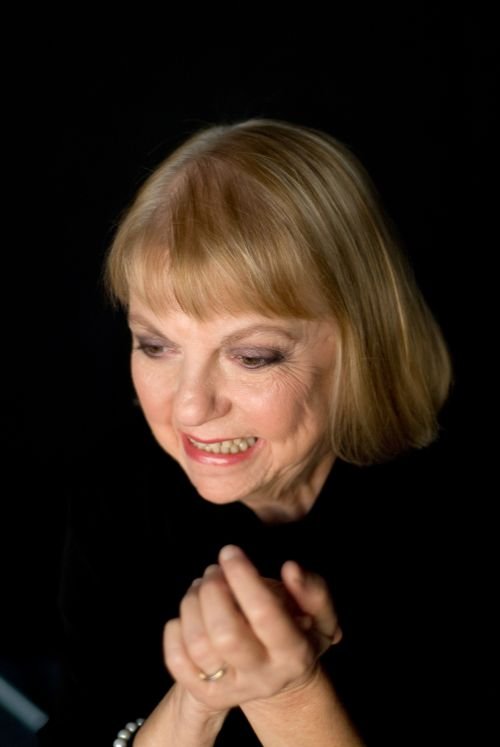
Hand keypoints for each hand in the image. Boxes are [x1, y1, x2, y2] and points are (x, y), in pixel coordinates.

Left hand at [163, 545, 341, 711]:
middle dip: (213, 590)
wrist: (281, 679)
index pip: (264, 614)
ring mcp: (231, 688)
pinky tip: (190, 613)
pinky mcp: (204, 693)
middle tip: (214, 569)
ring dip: (192, 603)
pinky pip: (176, 661)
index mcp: (293, 654)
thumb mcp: (321, 615)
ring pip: (198, 645)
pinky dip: (175, 629)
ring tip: (201, 585)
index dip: (243, 578)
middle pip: (225, 634)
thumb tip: (291, 569)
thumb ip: (313, 590)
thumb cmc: (299, 634)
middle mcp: (261, 676)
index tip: (231, 552)